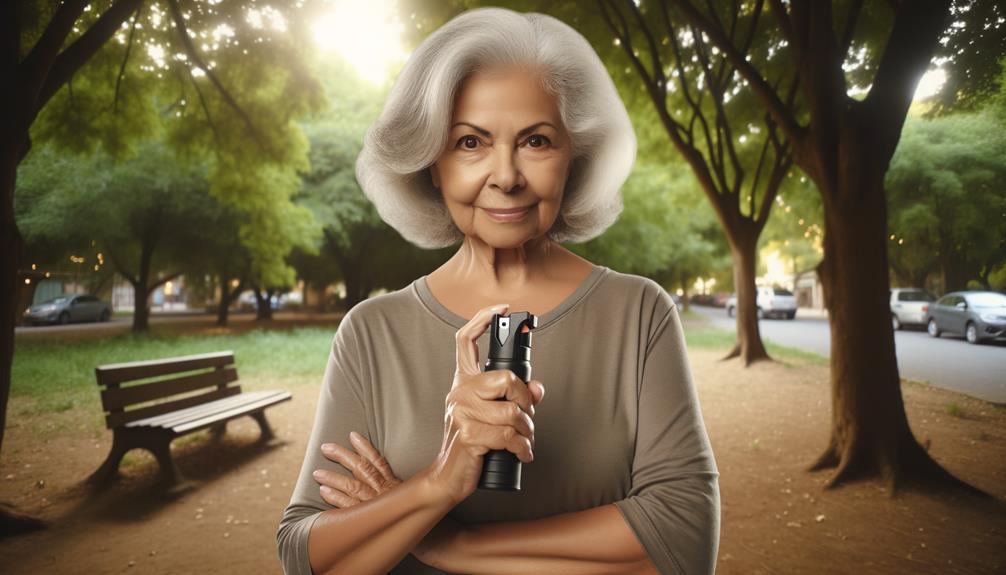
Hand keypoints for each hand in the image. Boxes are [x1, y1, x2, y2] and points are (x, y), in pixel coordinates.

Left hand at [314, 433, 464, 570]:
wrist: (433, 539)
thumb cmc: (424, 517)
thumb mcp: (417, 497)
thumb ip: (407, 488)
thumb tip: (401, 482)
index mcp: (395, 484)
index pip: (378, 461)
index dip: (365, 447)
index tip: (353, 435)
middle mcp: (385, 491)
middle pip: (361, 469)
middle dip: (343, 457)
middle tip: (326, 448)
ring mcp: (377, 504)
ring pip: (353, 486)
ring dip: (334, 478)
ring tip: (318, 473)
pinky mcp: (372, 519)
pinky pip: (350, 507)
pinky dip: (337, 499)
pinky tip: (324, 492)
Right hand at [422, 303, 546, 506]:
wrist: (448, 476)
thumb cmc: (474, 443)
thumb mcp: (493, 416)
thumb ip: (515, 398)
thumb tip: (538, 388)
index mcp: (464, 382)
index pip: (464, 340)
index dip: (482, 319)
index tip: (502, 309)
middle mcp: (459, 392)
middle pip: (506, 378)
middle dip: (526, 401)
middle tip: (528, 418)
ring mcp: (461, 412)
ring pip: (512, 412)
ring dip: (527, 431)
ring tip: (523, 441)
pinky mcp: (468, 434)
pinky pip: (508, 435)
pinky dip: (522, 448)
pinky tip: (522, 454)